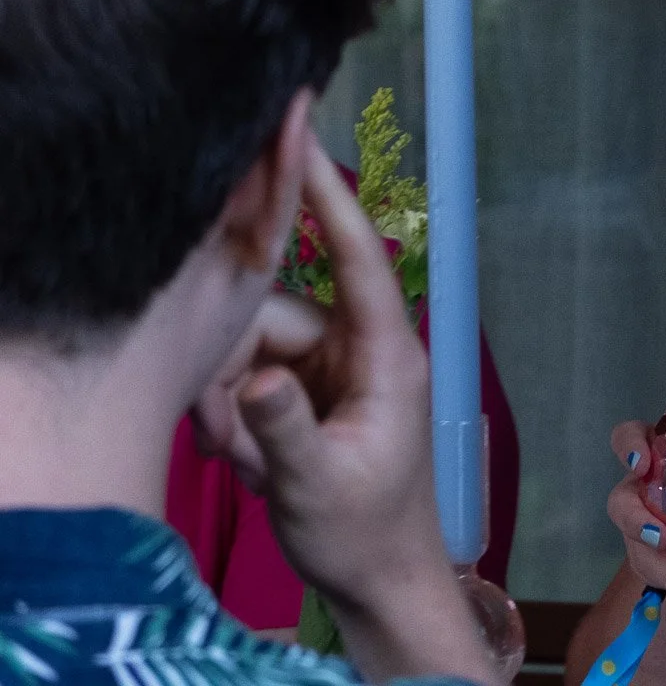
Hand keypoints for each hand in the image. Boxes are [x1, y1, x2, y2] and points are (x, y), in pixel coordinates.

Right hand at [196, 135, 495, 683]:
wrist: (378, 576)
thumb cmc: (364, 530)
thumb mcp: (316, 484)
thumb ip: (282, 428)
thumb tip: (250, 377)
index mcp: (386, 355)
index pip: (357, 260)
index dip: (328, 200)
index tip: (301, 141)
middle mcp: (360, 348)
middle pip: (269, 317)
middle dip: (233, 377)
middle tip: (226, 445)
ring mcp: (332, 367)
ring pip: (250, 350)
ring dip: (233, 409)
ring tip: (249, 466)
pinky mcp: (307, 388)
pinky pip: (250, 379)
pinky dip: (238, 422)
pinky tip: (251, 464)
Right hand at [608, 421, 665, 594]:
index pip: (630, 437)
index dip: (627, 446)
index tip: (641, 462)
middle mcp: (647, 487)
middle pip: (621, 498)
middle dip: (633, 518)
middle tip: (660, 534)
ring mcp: (645, 524)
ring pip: (632, 541)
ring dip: (654, 559)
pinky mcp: (651, 557)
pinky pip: (649, 569)